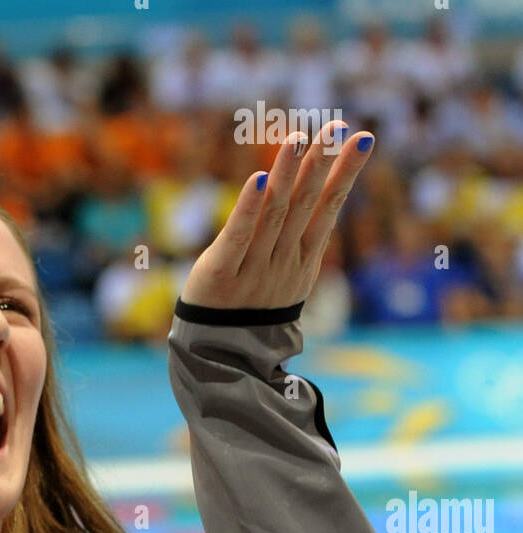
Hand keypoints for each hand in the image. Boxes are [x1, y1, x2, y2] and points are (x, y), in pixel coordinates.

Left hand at [180, 121, 373, 310]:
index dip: (345, 174)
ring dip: (287, 175)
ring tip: (298, 138)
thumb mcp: (287, 273)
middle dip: (321, 165)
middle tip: (337, 128)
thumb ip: (299, 235)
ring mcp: (253, 269)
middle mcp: (282, 261)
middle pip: (305, 206)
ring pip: (274, 215)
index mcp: (302, 259)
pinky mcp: (221, 276)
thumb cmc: (253, 307)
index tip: (363, 138)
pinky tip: (258, 179)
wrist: (219, 354)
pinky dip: (249, 209)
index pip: (328, 209)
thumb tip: (326, 193)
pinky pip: (237, 238)